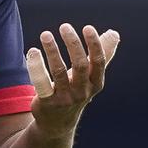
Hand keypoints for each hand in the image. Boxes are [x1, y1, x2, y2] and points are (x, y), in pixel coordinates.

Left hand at [26, 23, 119, 138]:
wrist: (58, 122)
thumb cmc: (76, 90)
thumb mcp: (90, 75)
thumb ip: (102, 54)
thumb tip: (114, 34)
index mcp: (95, 82)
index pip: (98, 62)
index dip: (94, 45)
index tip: (88, 27)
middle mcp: (82, 91)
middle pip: (80, 65)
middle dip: (73, 44)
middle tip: (65, 26)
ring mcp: (65, 98)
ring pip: (58, 71)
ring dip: (53, 51)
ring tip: (46, 34)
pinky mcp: (47, 101)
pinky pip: (42, 83)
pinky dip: (36, 66)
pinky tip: (32, 51)